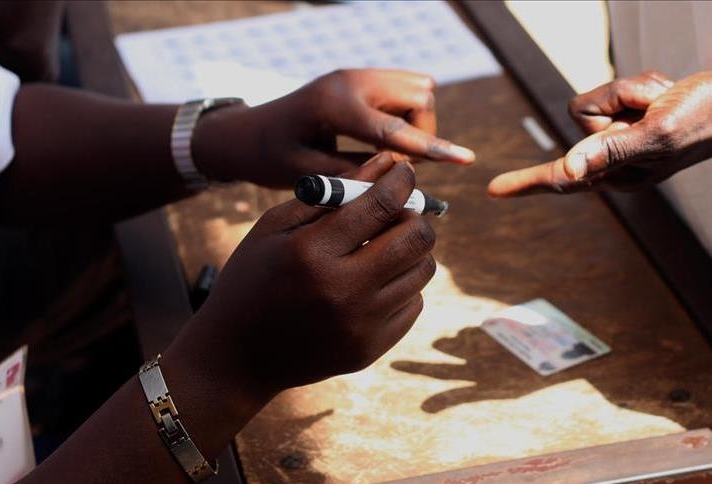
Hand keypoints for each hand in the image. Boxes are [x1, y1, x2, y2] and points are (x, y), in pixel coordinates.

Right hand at [166, 153, 436, 402]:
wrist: (237, 357)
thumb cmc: (252, 279)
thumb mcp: (276, 226)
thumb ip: (332, 192)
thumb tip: (388, 163)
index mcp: (312, 252)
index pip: (381, 204)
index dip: (401, 180)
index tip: (403, 172)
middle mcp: (342, 290)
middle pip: (416, 238)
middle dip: (414, 215)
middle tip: (399, 212)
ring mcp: (361, 325)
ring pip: (423, 271)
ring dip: (411, 250)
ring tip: (385, 246)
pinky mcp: (371, 349)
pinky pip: (414, 303)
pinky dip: (403, 285)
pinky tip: (375, 281)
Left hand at [194, 69, 474, 188]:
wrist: (246, 133)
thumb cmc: (271, 158)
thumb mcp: (310, 177)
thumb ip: (359, 178)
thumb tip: (404, 182)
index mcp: (334, 106)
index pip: (395, 129)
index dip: (433, 148)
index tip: (465, 161)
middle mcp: (350, 80)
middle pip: (419, 96)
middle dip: (423, 134)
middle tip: (400, 166)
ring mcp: (356, 74)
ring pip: (418, 87)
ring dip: (418, 122)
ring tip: (393, 152)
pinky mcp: (360, 79)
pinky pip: (405, 87)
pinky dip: (408, 114)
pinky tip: (387, 138)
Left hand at [487, 68, 711, 195]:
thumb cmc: (704, 120)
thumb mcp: (658, 134)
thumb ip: (613, 150)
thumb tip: (572, 170)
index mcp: (618, 174)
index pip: (563, 177)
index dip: (527, 182)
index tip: (494, 190)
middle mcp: (613, 159)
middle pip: (582, 121)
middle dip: (618, 101)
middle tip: (656, 106)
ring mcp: (620, 138)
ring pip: (598, 100)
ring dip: (631, 91)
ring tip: (662, 101)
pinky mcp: (627, 118)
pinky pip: (614, 90)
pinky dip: (639, 84)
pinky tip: (664, 94)